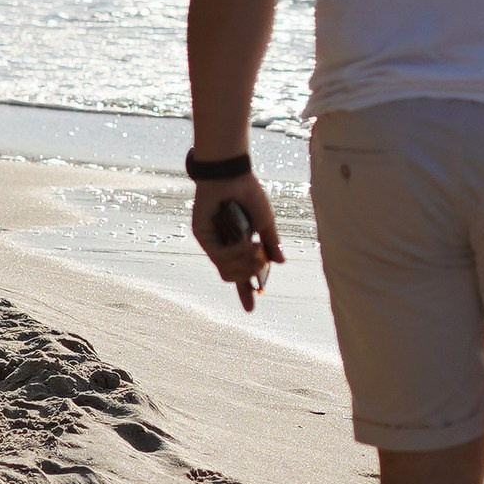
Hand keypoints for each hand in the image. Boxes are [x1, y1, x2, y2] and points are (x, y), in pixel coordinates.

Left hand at [192, 171, 282, 310]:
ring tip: (257, 247)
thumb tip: (280, 263)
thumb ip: (271, 243)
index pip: (239, 274)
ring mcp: (212, 242)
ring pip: (226, 270)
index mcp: (237, 245)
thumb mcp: (265, 222)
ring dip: (245, 264)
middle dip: (251, 273)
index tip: (250, 310)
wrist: (232, 174)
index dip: (245, 292)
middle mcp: (223, 246)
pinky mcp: (203, 235)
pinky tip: (247, 242)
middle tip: (263, 258)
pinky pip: (220, 256)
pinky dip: (236, 253)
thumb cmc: (248, 194)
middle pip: (233, 277)